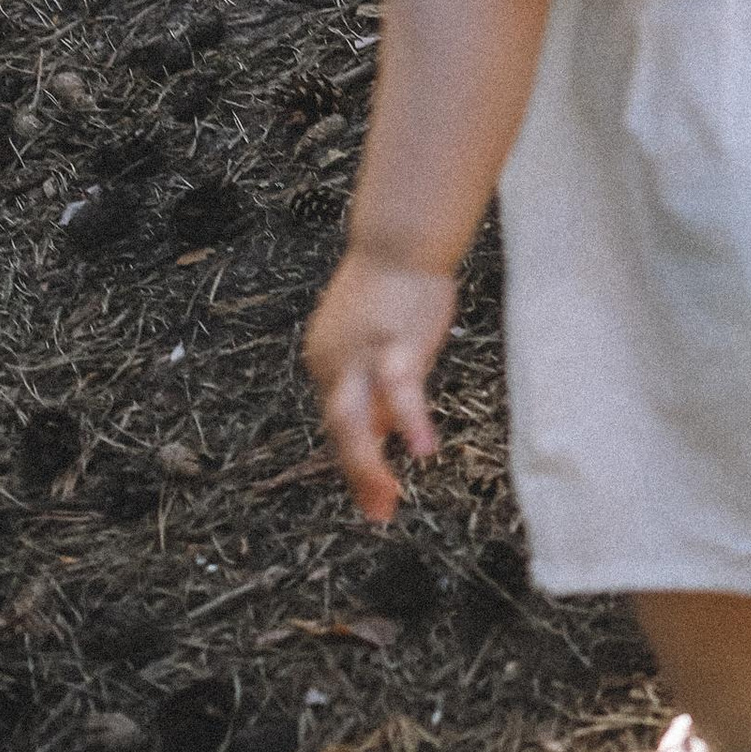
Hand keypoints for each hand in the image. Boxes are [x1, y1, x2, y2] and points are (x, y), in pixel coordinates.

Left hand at [305, 251, 456, 522]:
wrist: (399, 239)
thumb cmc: (395, 285)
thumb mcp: (380, 343)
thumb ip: (379, 388)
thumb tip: (386, 432)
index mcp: (326, 363)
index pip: (341, 424)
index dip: (358, 462)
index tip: (377, 498)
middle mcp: (331, 364)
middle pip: (338, 430)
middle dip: (358, 474)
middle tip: (378, 512)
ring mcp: (357, 356)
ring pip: (352, 422)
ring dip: (367, 465)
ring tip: (386, 501)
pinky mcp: (392, 345)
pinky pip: (399, 393)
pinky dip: (410, 423)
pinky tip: (424, 452)